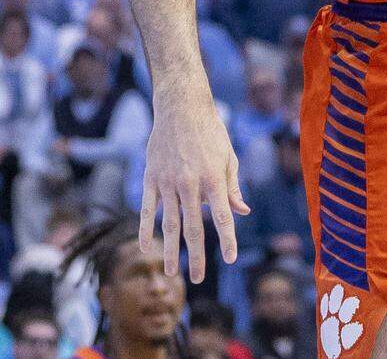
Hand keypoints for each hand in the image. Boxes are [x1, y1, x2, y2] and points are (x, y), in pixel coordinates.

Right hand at [140, 96, 248, 282]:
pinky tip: (145, 247)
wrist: (181, 106)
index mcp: (213, 177)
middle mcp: (190, 183)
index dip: (227, 239)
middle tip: (197, 280)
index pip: (222, 216)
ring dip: (169, 251)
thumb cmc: (210, 131)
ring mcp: (168, 181)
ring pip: (168, 223)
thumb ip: (232, 186)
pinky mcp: (151, 177)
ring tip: (170, 273)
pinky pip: (146, 209)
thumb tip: (241, 212)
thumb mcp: (228, 155)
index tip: (231, 259)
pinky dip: (145, 229)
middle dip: (196, 256)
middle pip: (193, 227)